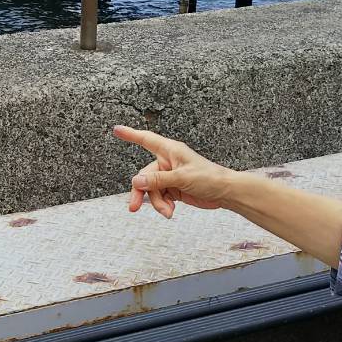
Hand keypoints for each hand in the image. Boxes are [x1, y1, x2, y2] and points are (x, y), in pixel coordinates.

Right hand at [113, 127, 235, 218]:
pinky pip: (160, 197)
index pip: (146, 140)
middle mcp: (167, 162)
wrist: (225, 193)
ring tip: (167, 211)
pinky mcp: (173, 189)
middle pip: (144, 176)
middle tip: (133, 207)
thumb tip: (138, 180)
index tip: (117, 129)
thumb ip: (158, 180)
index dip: (131, 134)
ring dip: (157, 203)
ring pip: (152, 190)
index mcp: (170, 151)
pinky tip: (171, 211)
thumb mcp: (182, 178)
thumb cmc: (210, 178)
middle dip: (141, 193)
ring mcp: (169, 176)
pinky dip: (163, 205)